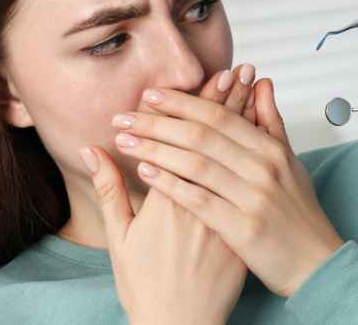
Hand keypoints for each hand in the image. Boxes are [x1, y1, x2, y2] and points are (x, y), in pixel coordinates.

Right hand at [70, 65, 257, 324]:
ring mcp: (225, 217)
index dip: (202, 104)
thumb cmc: (147, 286)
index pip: (188, 138)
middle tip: (239, 71)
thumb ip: (108, 189)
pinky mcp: (242, 233)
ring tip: (255, 92)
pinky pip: (253, 185)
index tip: (215, 75)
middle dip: (229, 102)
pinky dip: (259, 158)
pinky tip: (265, 138)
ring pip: (239, 160)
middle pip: (218, 141)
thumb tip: (91, 150)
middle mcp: (201, 202)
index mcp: (168, 199)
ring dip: (247, 122)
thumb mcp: (119, 238)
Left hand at [111, 80, 344, 296]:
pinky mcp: (243, 228)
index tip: (151, 95)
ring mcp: (253, 198)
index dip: (182, 103)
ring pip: (195, 164)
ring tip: (125, 141)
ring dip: (155, 149)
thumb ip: (271, 121)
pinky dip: (169, 183)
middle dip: (157, 122)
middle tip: (124, 116)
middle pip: (201, 135)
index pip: (219, 116)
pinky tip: (144, 173)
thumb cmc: (299, 214)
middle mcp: (263, 169)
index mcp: (271, 150)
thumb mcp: (290, 162)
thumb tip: (261, 82)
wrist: (316, 263)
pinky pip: (198, 200)